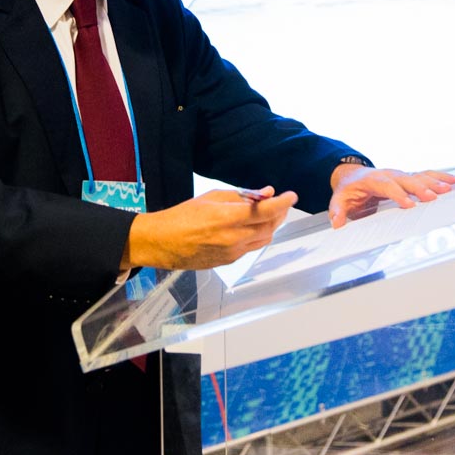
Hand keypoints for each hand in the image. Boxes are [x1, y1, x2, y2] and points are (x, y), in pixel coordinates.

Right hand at [124, 186, 296, 269]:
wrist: (162, 243)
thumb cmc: (183, 215)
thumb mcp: (211, 197)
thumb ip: (241, 196)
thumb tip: (265, 192)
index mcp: (227, 218)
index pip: (266, 211)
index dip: (283, 203)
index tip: (292, 196)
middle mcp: (233, 238)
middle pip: (270, 227)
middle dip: (280, 213)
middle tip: (282, 202)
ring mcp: (232, 253)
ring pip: (264, 239)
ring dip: (271, 226)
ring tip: (269, 213)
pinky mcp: (229, 262)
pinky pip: (251, 247)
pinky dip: (257, 235)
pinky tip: (252, 227)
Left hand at [327, 165, 454, 228]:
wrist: (352, 175)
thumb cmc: (349, 189)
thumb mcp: (339, 199)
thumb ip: (337, 211)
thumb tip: (337, 223)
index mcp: (373, 180)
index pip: (386, 186)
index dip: (398, 194)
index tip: (409, 204)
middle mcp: (389, 174)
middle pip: (406, 179)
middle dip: (420, 188)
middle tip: (434, 197)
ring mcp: (400, 175)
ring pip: (419, 176)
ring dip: (435, 181)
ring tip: (450, 187)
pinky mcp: (408, 178)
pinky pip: (425, 176)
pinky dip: (440, 177)